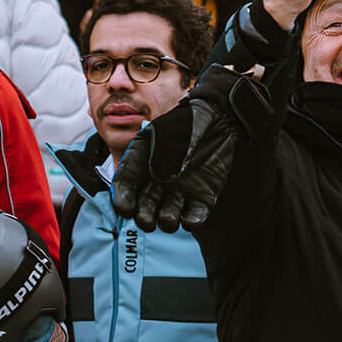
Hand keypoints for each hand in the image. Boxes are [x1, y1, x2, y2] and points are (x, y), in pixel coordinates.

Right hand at [112, 67, 271, 232]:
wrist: (216, 118)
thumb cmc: (179, 126)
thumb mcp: (148, 140)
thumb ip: (133, 165)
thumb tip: (124, 196)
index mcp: (142, 171)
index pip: (127, 193)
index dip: (124, 203)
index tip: (126, 209)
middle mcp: (160, 185)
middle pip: (146, 210)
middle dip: (145, 218)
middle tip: (146, 221)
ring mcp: (182, 192)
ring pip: (169, 217)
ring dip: (167, 221)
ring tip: (168, 218)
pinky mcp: (204, 196)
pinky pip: (196, 216)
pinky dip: (193, 222)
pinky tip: (190, 221)